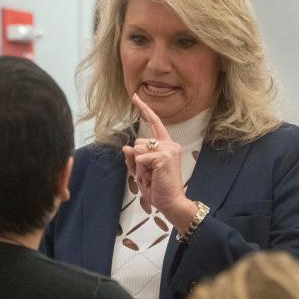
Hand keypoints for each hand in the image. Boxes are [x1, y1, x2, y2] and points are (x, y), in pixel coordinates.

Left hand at [123, 93, 197, 229]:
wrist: (171, 202)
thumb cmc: (158, 189)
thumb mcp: (142, 173)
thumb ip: (133, 160)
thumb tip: (126, 146)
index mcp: (167, 146)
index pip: (154, 123)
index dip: (144, 109)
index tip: (135, 97)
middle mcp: (170, 144)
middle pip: (138, 143)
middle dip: (137, 161)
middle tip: (149, 175)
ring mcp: (168, 149)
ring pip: (137, 150)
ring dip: (138, 167)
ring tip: (151, 177)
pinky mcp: (163, 156)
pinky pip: (139, 159)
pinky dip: (141, 171)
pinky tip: (152, 178)